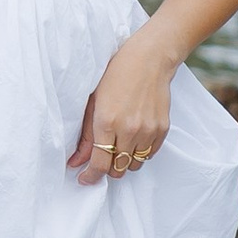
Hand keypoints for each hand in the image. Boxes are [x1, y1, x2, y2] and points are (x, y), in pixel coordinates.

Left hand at [70, 28, 175, 185]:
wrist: (149, 59)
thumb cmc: (115, 74)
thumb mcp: (93, 101)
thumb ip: (86, 135)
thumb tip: (75, 162)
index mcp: (107, 121)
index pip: (99, 163)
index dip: (90, 176)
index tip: (84, 179)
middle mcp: (129, 129)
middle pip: (117, 168)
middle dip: (107, 168)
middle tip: (101, 157)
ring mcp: (148, 130)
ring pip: (134, 165)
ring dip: (124, 161)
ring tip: (118, 144)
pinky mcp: (163, 129)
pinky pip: (149, 155)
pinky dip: (139, 152)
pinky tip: (132, 138)